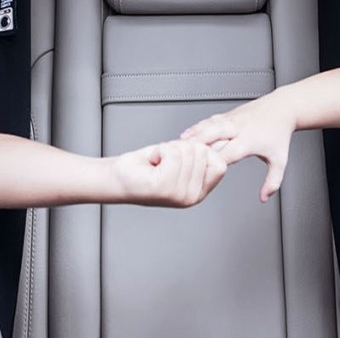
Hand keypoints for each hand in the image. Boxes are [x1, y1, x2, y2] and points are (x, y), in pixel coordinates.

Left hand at [112, 139, 226, 206]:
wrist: (119, 177)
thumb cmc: (146, 168)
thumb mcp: (182, 162)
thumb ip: (201, 157)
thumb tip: (219, 143)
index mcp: (198, 192)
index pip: (220, 165)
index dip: (204, 151)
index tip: (186, 155)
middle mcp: (191, 196)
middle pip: (202, 152)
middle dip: (181, 148)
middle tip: (167, 160)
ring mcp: (178, 194)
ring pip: (186, 150)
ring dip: (168, 149)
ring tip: (159, 162)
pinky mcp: (163, 186)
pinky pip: (172, 153)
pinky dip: (160, 150)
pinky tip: (153, 163)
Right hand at [181, 91, 296, 201]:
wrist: (282, 108)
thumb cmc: (279, 134)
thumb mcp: (279, 160)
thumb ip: (272, 182)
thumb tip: (264, 198)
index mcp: (249, 141)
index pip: (227, 153)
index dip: (213, 162)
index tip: (201, 172)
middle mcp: (238, 129)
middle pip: (213, 135)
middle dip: (198, 145)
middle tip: (182, 155)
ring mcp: (231, 120)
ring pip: (208, 126)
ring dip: (193, 135)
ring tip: (178, 145)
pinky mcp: (228, 115)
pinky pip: (209, 121)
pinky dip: (197, 127)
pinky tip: (187, 134)